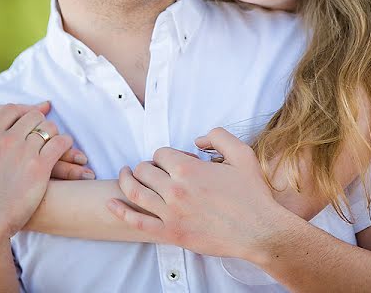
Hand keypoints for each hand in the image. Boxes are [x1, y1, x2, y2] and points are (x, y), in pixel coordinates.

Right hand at [0, 104, 73, 252]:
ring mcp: (24, 152)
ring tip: (53, 141)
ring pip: (48, 128)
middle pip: (32, 116)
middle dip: (38, 122)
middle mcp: (6, 139)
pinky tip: (64, 150)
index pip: (10, 110)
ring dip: (52, 132)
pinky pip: (60, 144)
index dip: (20, 112)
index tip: (25, 120)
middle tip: (41, 132)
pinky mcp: (40, 169)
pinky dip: (65, 144)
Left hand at [106, 128, 294, 261]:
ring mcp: (170, 213)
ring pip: (135, 192)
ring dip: (126, 181)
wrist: (259, 230)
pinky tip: (111, 203)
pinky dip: (120, 211)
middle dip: (147, 166)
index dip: (166, 155)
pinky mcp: (171, 233)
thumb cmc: (252, 194)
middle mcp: (175, 190)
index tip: (175, 162)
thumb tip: (198, 139)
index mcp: (189, 169)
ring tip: (124, 175)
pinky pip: (137, 222)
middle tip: (153, 170)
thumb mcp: (242, 153)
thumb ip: (218, 136)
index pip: (160, 154)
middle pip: (144, 170)